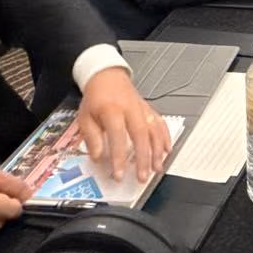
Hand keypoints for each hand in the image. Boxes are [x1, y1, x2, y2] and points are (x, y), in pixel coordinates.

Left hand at [78, 65, 171, 183]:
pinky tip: (167, 150)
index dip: (119, 157)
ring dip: (157, 150)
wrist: (106, 76)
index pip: (117, 135)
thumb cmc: (96, 97)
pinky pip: (161, 123)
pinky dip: (166, 137)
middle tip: (142, 176)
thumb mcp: (85, 117)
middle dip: (143, 158)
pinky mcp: (148, 109)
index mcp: (112, 110)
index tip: (119, 174)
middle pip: (140, 134)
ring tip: (156, 168)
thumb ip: (92, 138)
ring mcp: (142, 108)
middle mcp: (130, 109)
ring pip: (154, 129)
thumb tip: (97, 157)